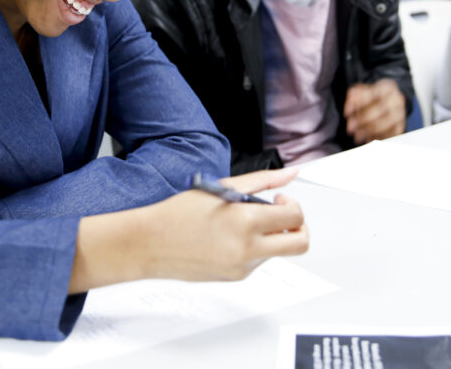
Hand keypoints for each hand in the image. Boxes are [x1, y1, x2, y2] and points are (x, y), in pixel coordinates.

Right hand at [140, 168, 307, 281]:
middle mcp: (248, 248)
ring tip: (241, 224)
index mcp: (245, 220)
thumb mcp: (223, 187)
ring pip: (278, 251)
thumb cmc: (179, 213)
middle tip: (281, 216)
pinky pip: (259, 260)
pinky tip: (228, 237)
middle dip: (299, 227)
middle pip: (300, 243)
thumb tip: (290, 174)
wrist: (151, 244)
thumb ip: (263, 181)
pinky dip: (253, 246)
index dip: (292, 204)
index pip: (295, 217)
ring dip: (271, 236)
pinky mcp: (236, 277)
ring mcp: (243, 266)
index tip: (279, 200)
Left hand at [343, 79, 406, 144]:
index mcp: (388, 88)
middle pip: (380, 110)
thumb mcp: (365, 90)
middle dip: (362, 120)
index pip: (372, 95)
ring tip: (357, 136)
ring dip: (369, 131)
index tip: (346, 113)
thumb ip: (356, 93)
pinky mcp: (401, 127)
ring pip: (385, 125)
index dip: (358, 104)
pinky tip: (367, 140)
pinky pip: (390, 135)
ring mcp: (400, 114)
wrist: (391, 102)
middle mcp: (397, 100)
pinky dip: (378, 139)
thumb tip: (351, 98)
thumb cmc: (375, 97)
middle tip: (350, 127)